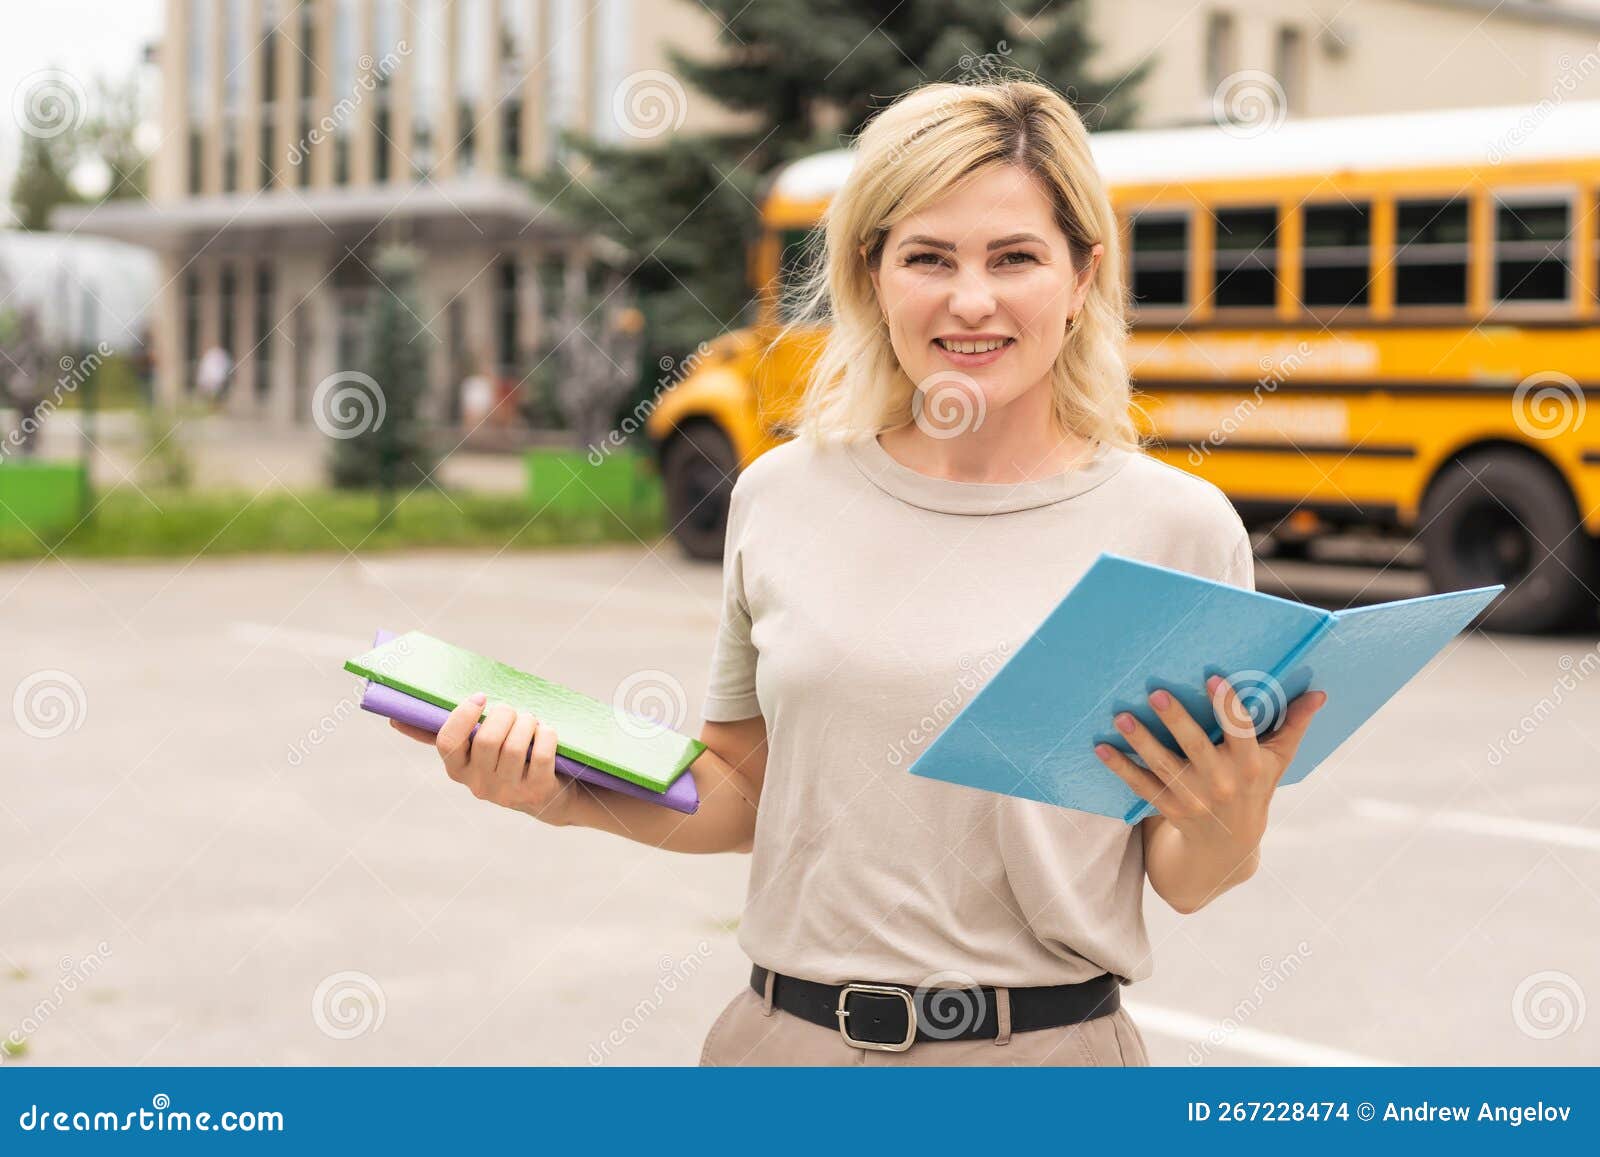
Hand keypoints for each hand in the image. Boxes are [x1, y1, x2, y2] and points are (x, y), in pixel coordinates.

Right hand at [400, 692, 581, 826]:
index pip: (447, 742)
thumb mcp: (474, 751)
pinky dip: (546, 735)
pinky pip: (541, 753)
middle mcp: (479, 785)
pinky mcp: (537, 791)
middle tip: (511, 711)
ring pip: (515, 745)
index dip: (463, 715)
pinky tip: (545, 733)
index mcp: (458, 770)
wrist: (547, 798)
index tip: (479, 698)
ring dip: (527, 722)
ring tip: (530, 721)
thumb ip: (445, 734)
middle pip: (488, 740)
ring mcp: (509, 792)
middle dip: (504, 714)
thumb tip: (395, 719)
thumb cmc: (506, 761)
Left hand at [1092, 675, 1327, 848]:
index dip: (1229, 707)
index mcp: (1250, 766)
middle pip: (1197, 748)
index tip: (1214, 679)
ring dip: (1140, 741)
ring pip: (1164, 767)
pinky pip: (1141, 786)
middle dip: (1176, 721)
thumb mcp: (1278, 760)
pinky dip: (1120, 767)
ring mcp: (1194, 798)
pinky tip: (1100, 747)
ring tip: (1121, 717)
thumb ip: (1294, 725)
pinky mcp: (1169, 808)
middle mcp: (1222, 783)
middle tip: (1155, 692)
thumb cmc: (1255, 788)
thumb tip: (1319, 693)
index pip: (1241, 733)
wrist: (1229, 846)